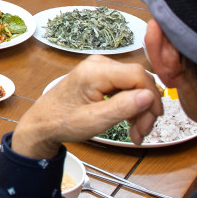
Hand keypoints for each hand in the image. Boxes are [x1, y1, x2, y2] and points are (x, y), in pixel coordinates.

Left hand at [12, 57, 162, 157]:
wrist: (43, 122)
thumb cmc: (61, 121)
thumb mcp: (93, 120)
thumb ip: (122, 107)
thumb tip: (149, 95)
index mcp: (95, 71)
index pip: (138, 75)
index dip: (152, 97)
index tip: (153, 119)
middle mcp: (100, 64)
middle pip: (139, 80)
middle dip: (146, 108)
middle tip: (142, 132)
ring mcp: (101, 69)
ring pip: (135, 86)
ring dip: (140, 110)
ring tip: (137, 133)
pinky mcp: (102, 77)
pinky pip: (127, 88)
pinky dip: (132, 106)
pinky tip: (131, 124)